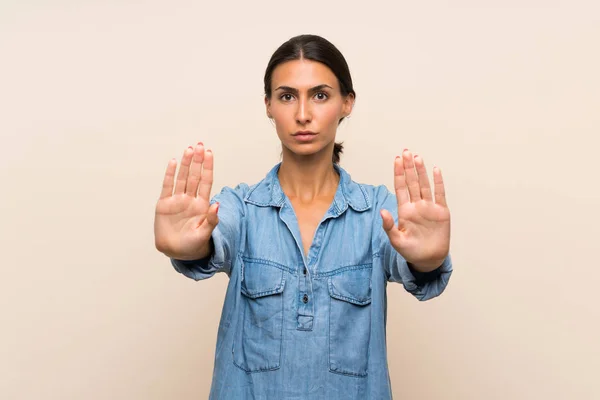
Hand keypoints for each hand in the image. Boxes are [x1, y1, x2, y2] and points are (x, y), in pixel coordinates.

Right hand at [154, 142, 218, 259]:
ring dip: (186, 164)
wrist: (177, 252)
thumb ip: (212, 220)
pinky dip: (170, 174)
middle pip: (195, 176)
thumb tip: (217, 205)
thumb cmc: (194, 244)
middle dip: (198, 161)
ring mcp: (177, 200)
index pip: (206, 181)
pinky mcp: (164, 204)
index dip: (208, 167)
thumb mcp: (205, 234)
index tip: (210, 153)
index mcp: (202, 204)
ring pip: (182, 178)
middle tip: (200, 146)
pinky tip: (173, 162)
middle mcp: (190, 199)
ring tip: (189, 150)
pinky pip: (167, 186)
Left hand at [380, 149, 450, 271]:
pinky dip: (438, 182)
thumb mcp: (396, 240)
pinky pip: (440, 194)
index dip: (398, 174)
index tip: (396, 160)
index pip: (400, 187)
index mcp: (404, 210)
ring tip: (417, 157)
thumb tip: (383, 212)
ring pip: (424, 185)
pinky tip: (435, 170)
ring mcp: (429, 207)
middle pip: (412, 182)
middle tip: (406, 152)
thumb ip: (389, 226)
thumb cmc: (411, 251)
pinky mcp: (441, 212)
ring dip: (421, 171)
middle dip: (408, 167)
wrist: (428, 259)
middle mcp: (416, 205)